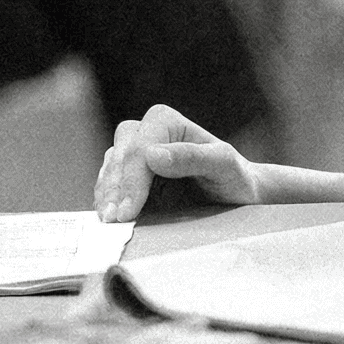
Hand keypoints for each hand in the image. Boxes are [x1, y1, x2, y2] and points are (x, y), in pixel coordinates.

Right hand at [94, 106, 259, 223]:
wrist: (236, 196)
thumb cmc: (234, 177)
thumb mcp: (224, 165)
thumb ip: (192, 157)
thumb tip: (153, 156)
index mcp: (165, 121)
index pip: (140, 149)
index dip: (131, 180)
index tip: (129, 210)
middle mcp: (146, 132)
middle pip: (119, 156)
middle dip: (115, 189)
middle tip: (114, 220)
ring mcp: (135, 154)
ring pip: (110, 169)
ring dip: (107, 196)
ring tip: (110, 223)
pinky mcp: (131, 176)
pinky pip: (110, 185)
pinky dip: (108, 202)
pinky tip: (112, 220)